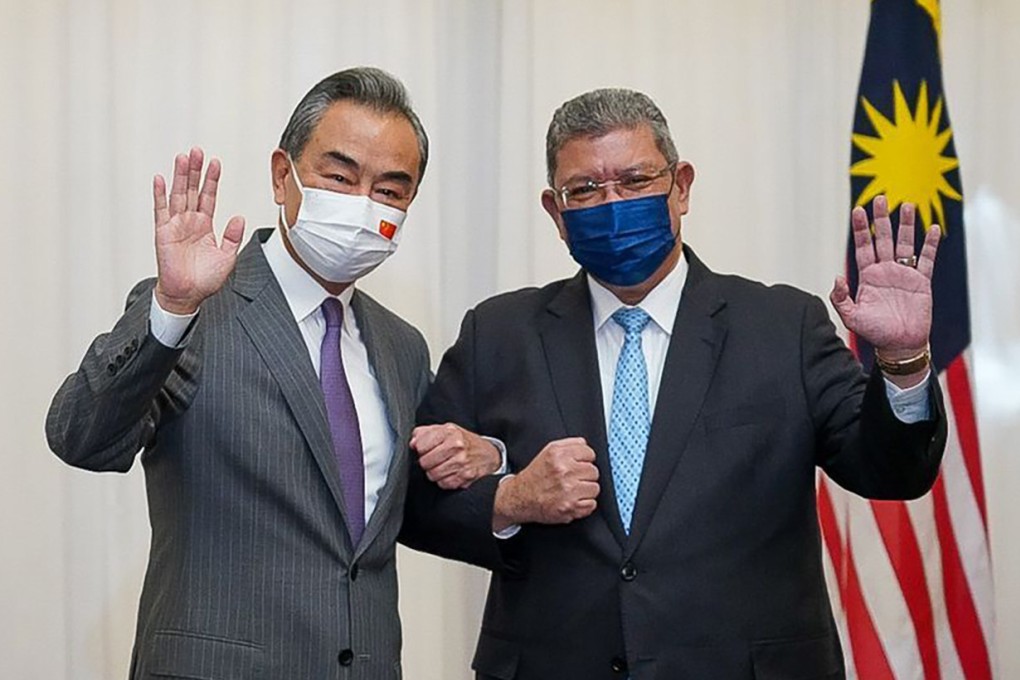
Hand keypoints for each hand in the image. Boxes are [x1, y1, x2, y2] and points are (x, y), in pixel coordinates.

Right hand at [153, 147, 245, 314]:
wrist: (188, 295)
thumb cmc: (205, 280)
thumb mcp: (227, 257)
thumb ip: (233, 236)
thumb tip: (239, 217)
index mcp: (205, 226)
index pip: (209, 197)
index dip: (212, 180)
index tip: (215, 163)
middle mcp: (190, 222)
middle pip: (193, 190)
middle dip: (196, 171)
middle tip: (198, 151)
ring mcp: (176, 225)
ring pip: (179, 195)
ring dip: (181, 176)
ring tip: (183, 157)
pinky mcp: (163, 232)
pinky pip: (161, 210)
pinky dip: (160, 194)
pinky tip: (160, 179)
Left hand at [410, 423, 501, 489]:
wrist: (488, 454)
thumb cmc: (465, 442)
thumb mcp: (446, 430)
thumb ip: (425, 433)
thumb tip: (412, 443)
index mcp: (449, 432)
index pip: (420, 446)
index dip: (420, 450)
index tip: (426, 450)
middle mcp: (456, 446)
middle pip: (425, 462)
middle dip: (427, 462)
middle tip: (435, 459)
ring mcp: (461, 463)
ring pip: (432, 475)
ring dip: (435, 473)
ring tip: (443, 466)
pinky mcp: (465, 477)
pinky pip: (443, 484)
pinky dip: (445, 480)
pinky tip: (451, 473)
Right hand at [492, 438, 598, 530]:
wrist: (521, 498)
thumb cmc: (535, 476)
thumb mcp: (548, 451)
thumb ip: (569, 444)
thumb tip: (585, 445)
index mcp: (559, 455)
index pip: (590, 453)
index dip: (585, 460)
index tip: (578, 465)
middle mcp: (563, 471)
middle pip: (594, 471)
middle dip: (585, 476)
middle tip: (573, 479)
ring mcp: (568, 490)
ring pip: (595, 488)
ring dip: (586, 491)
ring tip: (573, 490)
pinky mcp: (570, 507)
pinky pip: (592, 505)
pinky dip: (584, 505)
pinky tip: (573, 501)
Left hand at [830, 195, 939, 356]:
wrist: (899, 345)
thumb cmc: (875, 333)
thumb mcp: (851, 317)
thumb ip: (840, 297)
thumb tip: (836, 276)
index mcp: (867, 276)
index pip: (863, 246)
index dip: (861, 229)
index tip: (858, 210)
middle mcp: (885, 271)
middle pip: (884, 239)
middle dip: (882, 219)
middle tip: (881, 198)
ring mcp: (904, 274)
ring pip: (905, 244)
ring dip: (906, 225)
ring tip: (907, 205)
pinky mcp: (922, 281)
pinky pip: (926, 259)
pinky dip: (930, 244)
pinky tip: (932, 228)